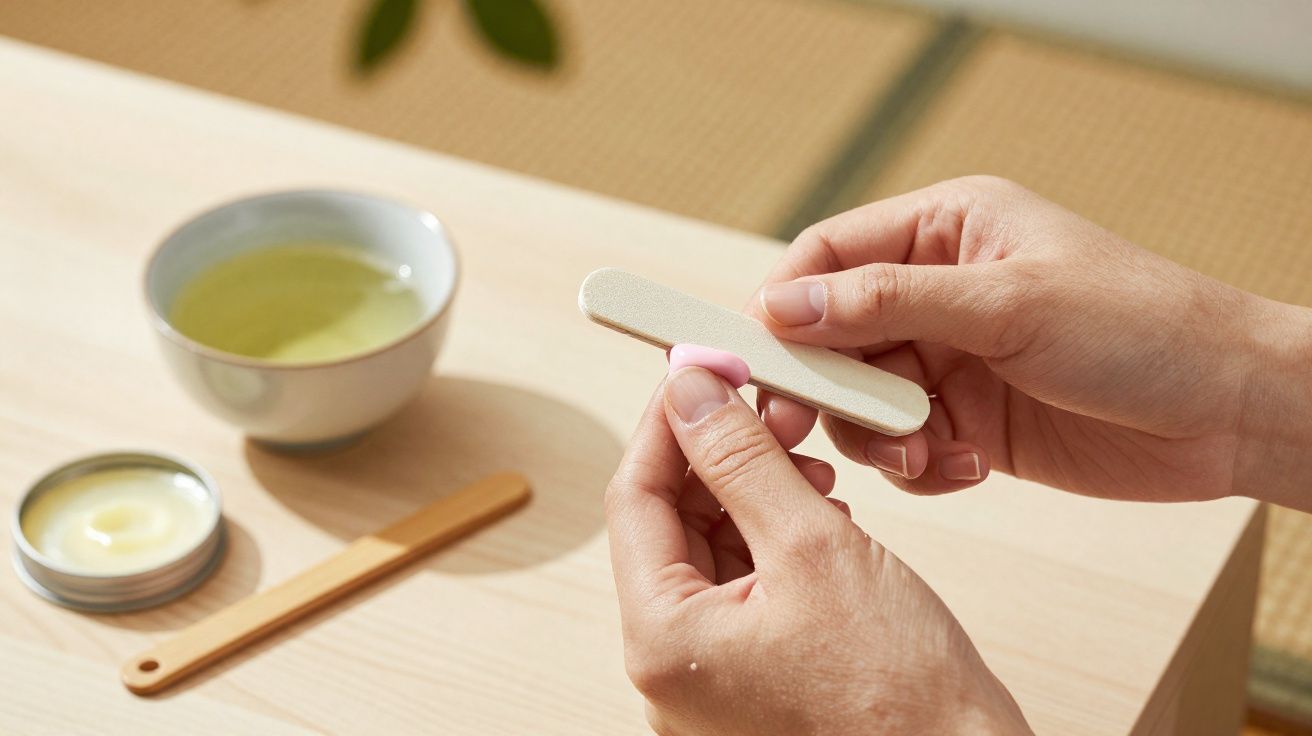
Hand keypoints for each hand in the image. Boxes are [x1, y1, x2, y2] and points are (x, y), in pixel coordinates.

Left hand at [605, 367, 1030, 734]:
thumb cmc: (900, 700)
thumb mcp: (815, 548)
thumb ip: (744, 461)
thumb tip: (693, 395)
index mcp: (663, 641)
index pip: (634, 498)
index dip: (669, 424)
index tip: (702, 370)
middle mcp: (672, 667)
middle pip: (670, 524)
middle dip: (720, 455)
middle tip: (771, 404)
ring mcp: (712, 677)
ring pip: (711, 551)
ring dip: (753, 491)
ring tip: (808, 460)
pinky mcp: (755, 676)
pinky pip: (745, 587)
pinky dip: (775, 538)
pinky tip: (820, 511)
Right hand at [749, 176, 1311, 509]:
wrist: (1229, 413)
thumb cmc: (1140, 327)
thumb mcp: (1007, 304)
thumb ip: (889, 302)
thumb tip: (783, 305)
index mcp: (945, 231)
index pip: (828, 255)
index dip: (785, 304)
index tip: (760, 360)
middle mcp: (938, 292)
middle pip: (833, 336)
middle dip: (829, 386)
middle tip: (817, 426)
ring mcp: (952, 360)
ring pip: (862, 401)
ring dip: (880, 437)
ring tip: (928, 452)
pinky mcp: (969, 421)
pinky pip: (905, 448)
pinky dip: (922, 465)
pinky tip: (969, 466)